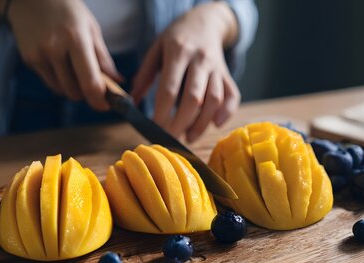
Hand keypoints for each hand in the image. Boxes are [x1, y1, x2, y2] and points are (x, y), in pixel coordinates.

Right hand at [8, 0, 122, 109]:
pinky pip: (49, 81)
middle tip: (93, 87)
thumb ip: (103, 58)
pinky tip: (60, 63)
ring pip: (61, 89)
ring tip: (76, 71)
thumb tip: (118, 82)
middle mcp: (55, 49)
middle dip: (87, 95)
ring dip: (73, 88)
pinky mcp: (29, 59)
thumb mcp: (90, 28)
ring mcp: (39, 55)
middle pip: (75, 91)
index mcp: (76, 39)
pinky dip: (59, 80)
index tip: (106, 105)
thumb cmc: (67, 10)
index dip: (99, 100)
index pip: (89, 82)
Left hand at [131, 2, 239, 141]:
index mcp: (178, 52)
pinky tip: (215, 125)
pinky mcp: (227, 75)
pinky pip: (232, 96)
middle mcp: (200, 60)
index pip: (169, 88)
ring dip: (202, 123)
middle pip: (193, 98)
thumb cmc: (176, 38)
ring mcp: (216, 68)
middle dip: (181, 123)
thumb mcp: (156, 48)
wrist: (205, 22)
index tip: (154, 127)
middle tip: (170, 138)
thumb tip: (132, 101)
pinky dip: (226, 113)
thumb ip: (145, 74)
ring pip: (214, 100)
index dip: (162, 112)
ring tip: (188, 137)